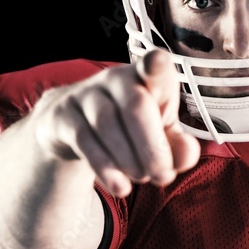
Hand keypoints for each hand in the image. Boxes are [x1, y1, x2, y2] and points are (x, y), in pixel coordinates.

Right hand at [32, 49, 199, 196]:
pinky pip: (85, 140)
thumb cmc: (131, 127)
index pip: (154, 66)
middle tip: (162, 177)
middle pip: (136, 106)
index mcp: (148, 78)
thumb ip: (179, 147)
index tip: (156, 61)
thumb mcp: (160, 136)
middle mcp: (116, 78)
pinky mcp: (62, 115)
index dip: (156, 64)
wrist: (73, 128)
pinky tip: (120, 187)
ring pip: (108, 124)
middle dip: (153, 147)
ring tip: (142, 179)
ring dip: (129, 160)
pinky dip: (105, 168)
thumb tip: (186, 157)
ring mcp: (86, 94)